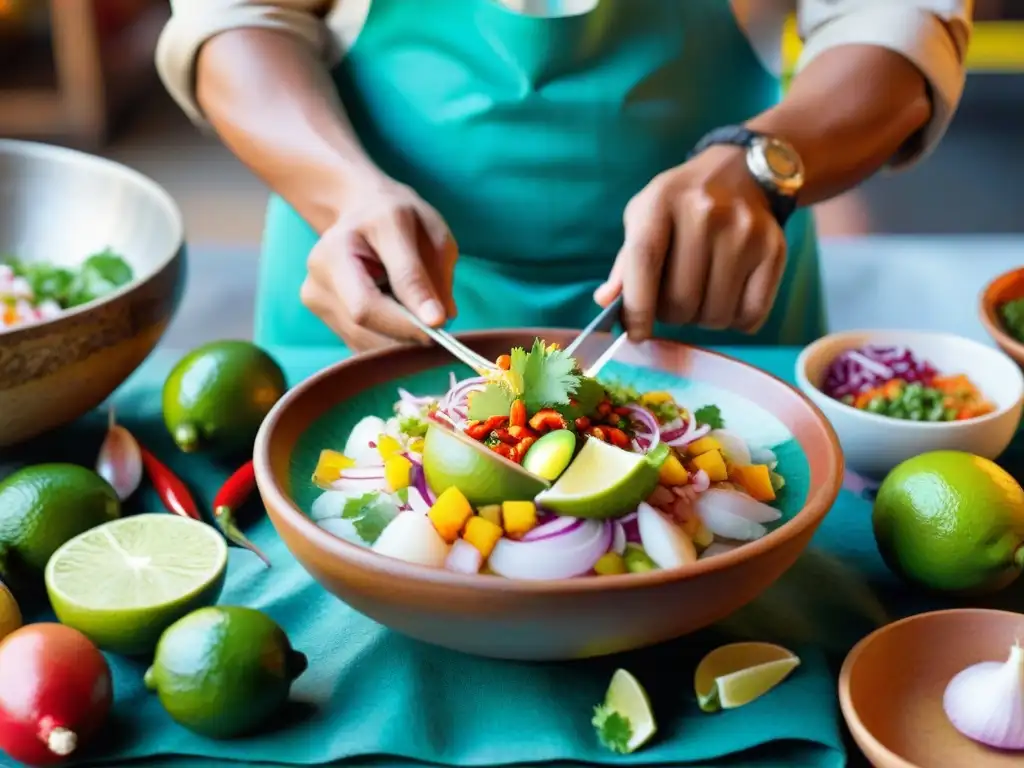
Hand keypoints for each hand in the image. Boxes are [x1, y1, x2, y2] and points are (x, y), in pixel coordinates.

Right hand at [300, 177, 457, 351]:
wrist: (361, 211)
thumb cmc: (400, 219)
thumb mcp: (429, 232)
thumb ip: (434, 274)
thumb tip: (439, 320)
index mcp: (347, 238)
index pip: (372, 293)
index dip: (407, 314)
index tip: (440, 324)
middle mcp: (320, 266)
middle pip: (363, 318)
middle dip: (406, 332)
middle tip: (440, 330)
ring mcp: (314, 292)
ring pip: (362, 337)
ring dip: (399, 339)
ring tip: (418, 316)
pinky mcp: (319, 312)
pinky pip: (359, 341)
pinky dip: (387, 340)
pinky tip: (399, 318)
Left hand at [595, 146, 786, 338]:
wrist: (739, 172)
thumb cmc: (679, 205)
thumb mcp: (644, 217)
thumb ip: (625, 264)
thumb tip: (606, 301)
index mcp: (662, 202)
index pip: (644, 262)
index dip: (637, 307)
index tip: (636, 334)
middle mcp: (706, 213)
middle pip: (681, 299)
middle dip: (671, 315)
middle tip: (672, 302)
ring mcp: (745, 231)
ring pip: (715, 314)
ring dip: (701, 319)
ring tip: (699, 294)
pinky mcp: (774, 249)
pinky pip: (750, 314)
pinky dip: (735, 321)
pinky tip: (727, 298)